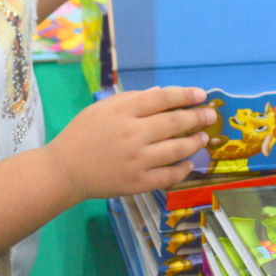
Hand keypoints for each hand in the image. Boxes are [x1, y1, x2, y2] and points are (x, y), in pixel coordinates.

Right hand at [43, 86, 215, 198]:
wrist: (65, 170)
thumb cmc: (82, 134)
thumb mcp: (102, 108)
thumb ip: (132, 99)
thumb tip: (162, 93)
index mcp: (123, 112)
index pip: (162, 98)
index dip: (185, 95)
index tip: (201, 94)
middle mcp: (133, 134)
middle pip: (174, 122)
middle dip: (197, 117)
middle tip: (210, 115)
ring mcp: (137, 160)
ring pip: (177, 149)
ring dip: (194, 142)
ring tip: (203, 138)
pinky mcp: (137, 182)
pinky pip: (168, 175)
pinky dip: (182, 169)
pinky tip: (189, 162)